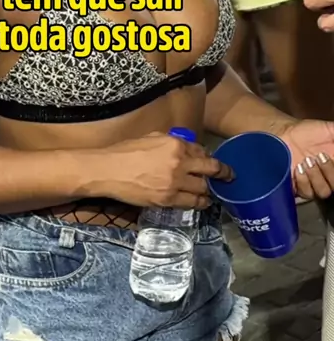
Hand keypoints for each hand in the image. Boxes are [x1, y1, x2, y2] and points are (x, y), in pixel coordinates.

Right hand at [104, 132, 233, 209]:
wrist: (109, 169)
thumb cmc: (127, 150)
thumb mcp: (152, 137)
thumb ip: (171, 142)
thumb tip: (185, 148)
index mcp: (175, 144)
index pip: (201, 151)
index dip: (208, 157)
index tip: (212, 161)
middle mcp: (179, 162)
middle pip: (210, 169)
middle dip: (223, 173)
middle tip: (230, 176)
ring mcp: (174, 182)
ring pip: (203, 188)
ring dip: (209, 190)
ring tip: (212, 191)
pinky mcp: (167, 199)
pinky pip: (191, 203)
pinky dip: (200, 203)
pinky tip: (203, 202)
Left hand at [279, 120, 333, 199]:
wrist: (283, 135)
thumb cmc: (306, 132)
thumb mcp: (329, 129)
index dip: (333, 171)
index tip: (330, 156)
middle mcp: (327, 177)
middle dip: (329, 171)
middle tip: (320, 156)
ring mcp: (313, 184)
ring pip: (323, 192)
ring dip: (316, 176)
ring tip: (306, 161)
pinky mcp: (299, 188)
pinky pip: (307, 193)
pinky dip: (303, 181)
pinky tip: (298, 169)